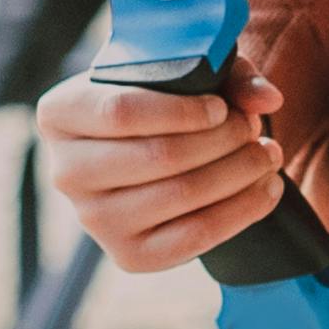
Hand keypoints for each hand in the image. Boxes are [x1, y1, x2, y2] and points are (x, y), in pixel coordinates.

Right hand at [38, 74, 286, 274]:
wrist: (144, 151)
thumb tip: (266, 98)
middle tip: (253, 127)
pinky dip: (242, 210)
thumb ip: (226, 74)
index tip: (222, 107)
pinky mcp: (128, 256)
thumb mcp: (182, 72)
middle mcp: (66, 172)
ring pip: (181, 195)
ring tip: (267, 152)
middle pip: (157, 156)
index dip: (181, 111)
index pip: (120, 112)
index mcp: (60, 114)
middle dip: (222, 140)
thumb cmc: (159, 100)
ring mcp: (94, 220)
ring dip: (239, 172)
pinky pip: (195, 237)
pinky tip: (267, 187)